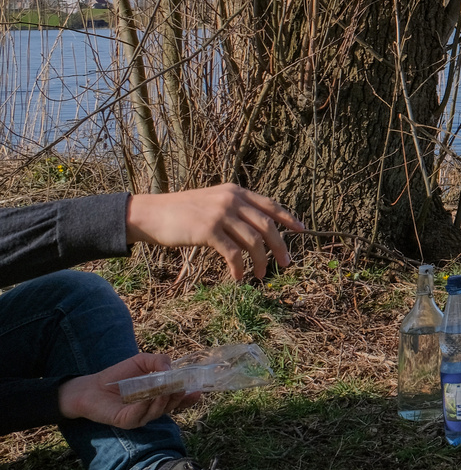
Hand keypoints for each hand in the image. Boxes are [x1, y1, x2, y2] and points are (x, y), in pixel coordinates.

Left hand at [58, 352, 199, 428]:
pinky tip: (147, 398)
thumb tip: (171, 369)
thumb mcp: (142, 361)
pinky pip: (138, 416)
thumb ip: (158, 361)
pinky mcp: (125, 421)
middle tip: (180, 388)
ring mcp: (139, 417)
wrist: (91, 387)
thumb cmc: (117, 375)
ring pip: (156, 412)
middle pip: (169, 407)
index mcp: (157, 397)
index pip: (177, 400)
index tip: (198, 391)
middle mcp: (151, 409)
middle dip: (177, 398)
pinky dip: (144, 407)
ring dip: (162, 402)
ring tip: (166, 390)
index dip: (188, 398)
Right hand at [126, 184, 304, 280]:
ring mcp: (221, 214)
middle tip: (288, 263)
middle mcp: (231, 200)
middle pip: (267, 225)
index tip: (301, 230)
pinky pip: (233, 254)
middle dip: (280, 246)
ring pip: (253, 242)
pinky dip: (239, 268)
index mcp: (235, 191)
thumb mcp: (212, 202)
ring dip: (261, 261)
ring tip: (262, 275)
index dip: (288, 218)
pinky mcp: (209, 231)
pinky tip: (238, 278)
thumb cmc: (181, 212)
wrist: (151, 214)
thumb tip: (257, 230)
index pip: (270, 204)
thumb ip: (234, 209)